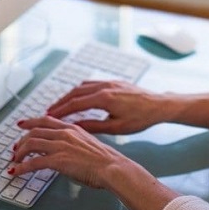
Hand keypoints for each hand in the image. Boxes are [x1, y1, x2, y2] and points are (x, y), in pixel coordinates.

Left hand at [10, 115, 126, 187]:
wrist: (112, 167)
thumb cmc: (105, 160)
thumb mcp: (88, 144)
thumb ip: (74, 143)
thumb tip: (64, 151)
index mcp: (72, 128)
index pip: (46, 120)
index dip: (31, 121)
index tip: (22, 124)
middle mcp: (64, 133)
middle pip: (34, 131)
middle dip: (21, 140)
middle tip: (15, 149)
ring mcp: (61, 146)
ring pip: (31, 144)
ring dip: (19, 153)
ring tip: (15, 161)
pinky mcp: (58, 160)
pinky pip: (33, 162)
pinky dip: (21, 167)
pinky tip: (16, 172)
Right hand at [46, 80, 163, 133]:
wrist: (159, 105)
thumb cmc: (141, 119)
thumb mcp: (116, 128)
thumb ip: (93, 126)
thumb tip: (75, 127)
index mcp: (104, 98)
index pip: (76, 103)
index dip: (60, 110)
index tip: (49, 116)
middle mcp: (105, 86)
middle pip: (76, 92)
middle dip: (61, 102)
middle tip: (49, 111)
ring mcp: (109, 82)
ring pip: (83, 86)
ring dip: (70, 95)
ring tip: (60, 105)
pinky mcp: (114, 81)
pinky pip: (92, 83)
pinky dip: (81, 89)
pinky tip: (78, 96)